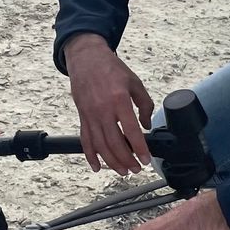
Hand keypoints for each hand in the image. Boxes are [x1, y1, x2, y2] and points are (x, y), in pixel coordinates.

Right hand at [64, 34, 154, 173]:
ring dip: (112, 162)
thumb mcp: (135, 82)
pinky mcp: (82, 117)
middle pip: (114, 143)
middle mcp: (103, 110)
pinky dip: (90, 156)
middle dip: (127, 160)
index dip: (140, 148)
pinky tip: (97, 167)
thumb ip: (144, 104)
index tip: (146, 159)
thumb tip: (146, 125)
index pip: (131, 131)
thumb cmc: (111, 69)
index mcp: (119, 100)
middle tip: (136, 169)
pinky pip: (85, 140)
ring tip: (122, 170)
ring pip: (100, 146)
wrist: (86, 58)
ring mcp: (90, 115)